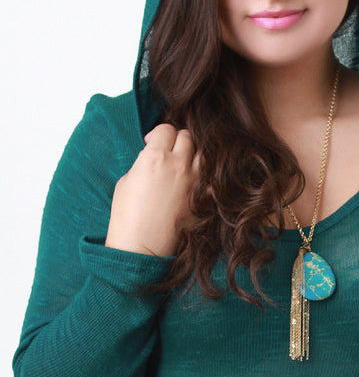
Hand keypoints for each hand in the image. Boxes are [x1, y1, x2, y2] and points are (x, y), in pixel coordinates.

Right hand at [105, 124, 198, 255]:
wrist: (141, 247)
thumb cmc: (127, 216)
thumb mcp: (125, 181)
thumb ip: (143, 162)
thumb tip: (153, 155)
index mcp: (154, 157)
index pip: (166, 129)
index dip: (158, 134)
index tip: (152, 143)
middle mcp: (178, 165)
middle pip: (186, 136)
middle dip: (176, 141)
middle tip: (168, 152)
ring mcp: (195, 181)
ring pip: (203, 152)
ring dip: (193, 154)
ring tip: (183, 164)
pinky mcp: (204, 197)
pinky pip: (213, 177)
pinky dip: (207, 175)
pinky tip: (196, 180)